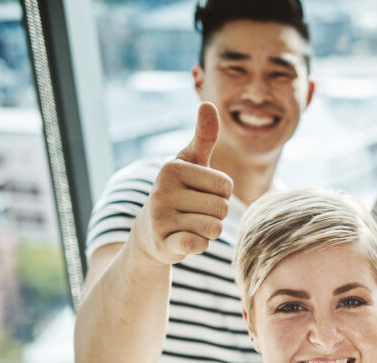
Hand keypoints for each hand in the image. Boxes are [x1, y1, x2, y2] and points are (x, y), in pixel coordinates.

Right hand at [131, 102, 233, 265]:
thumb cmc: (179, 191)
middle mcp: (161, 190)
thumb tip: (208, 103)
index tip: (201, 193)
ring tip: (189, 224)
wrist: (151, 231)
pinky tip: (184, 239)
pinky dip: (200, 245)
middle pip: (222, 207)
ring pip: (214, 228)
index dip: (221, 194)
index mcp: (172, 168)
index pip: (226, 185)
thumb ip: (204, 136)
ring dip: (208, 231)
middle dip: (215, 213)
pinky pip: (200, 245)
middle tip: (194, 212)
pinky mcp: (162, 243)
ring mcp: (160, 218)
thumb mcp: (191, 162)